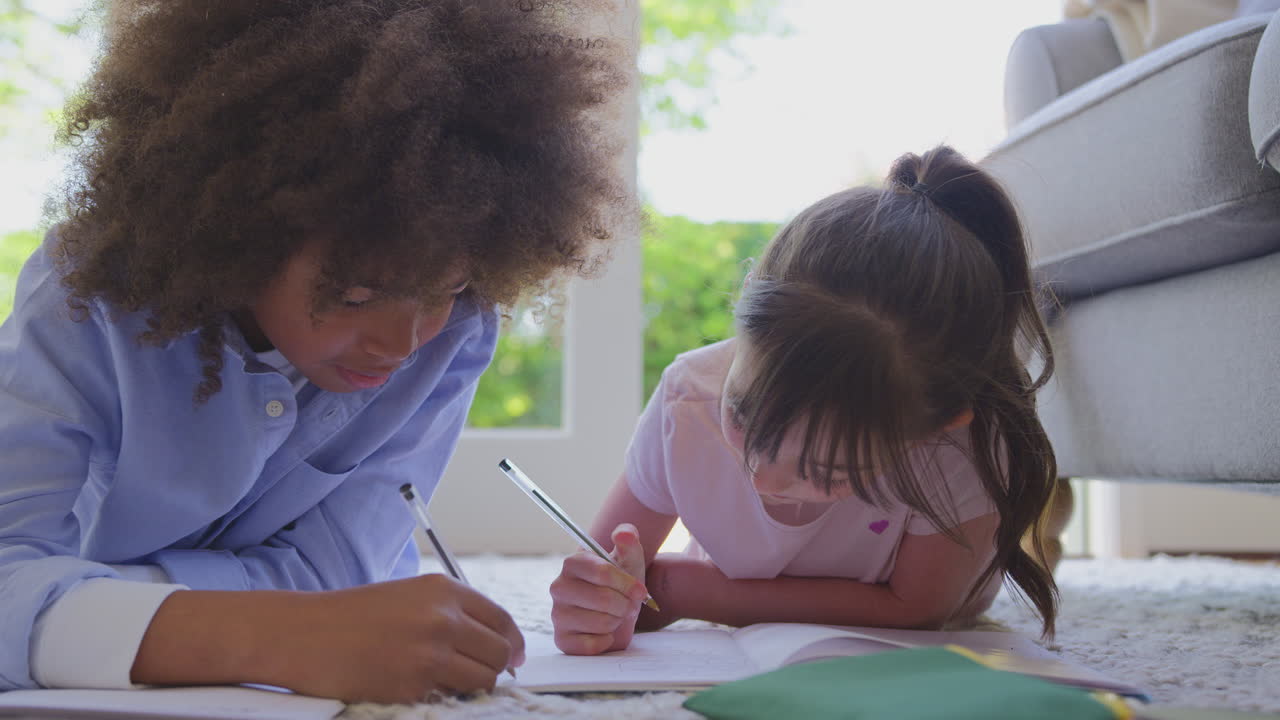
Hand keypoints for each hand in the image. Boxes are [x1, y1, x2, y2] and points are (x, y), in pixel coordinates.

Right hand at [274, 574, 523, 702]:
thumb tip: (494, 642)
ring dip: (473, 687)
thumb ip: (450, 613)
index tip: (514, 657)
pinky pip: (449, 699)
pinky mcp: (413, 685)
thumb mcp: (408, 597)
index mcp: (444, 590)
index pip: (501, 619)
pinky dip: (442, 698)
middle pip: (499, 652)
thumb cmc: (351, 616)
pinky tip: (418, 688)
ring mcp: (430, 653)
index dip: (513, 642)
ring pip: (483, 680)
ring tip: (448, 683)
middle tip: (480, 675)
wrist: (302, 633)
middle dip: (496, 668)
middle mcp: (444, 617)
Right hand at [549, 523, 648, 654]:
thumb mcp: (629, 560)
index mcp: (573, 563)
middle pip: (604, 599)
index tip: (640, 591)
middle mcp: (559, 587)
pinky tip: (603, 633)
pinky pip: (592, 645)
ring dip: (617, 622)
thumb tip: (624, 533)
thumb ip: (629, 541)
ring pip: (601, 622)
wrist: (617, 613)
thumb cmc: (621, 585)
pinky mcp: (561, 640)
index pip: (603, 572)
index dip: (627, 584)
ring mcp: (557, 614)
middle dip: (625, 605)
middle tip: (626, 605)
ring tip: (614, 617)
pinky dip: (606, 641)